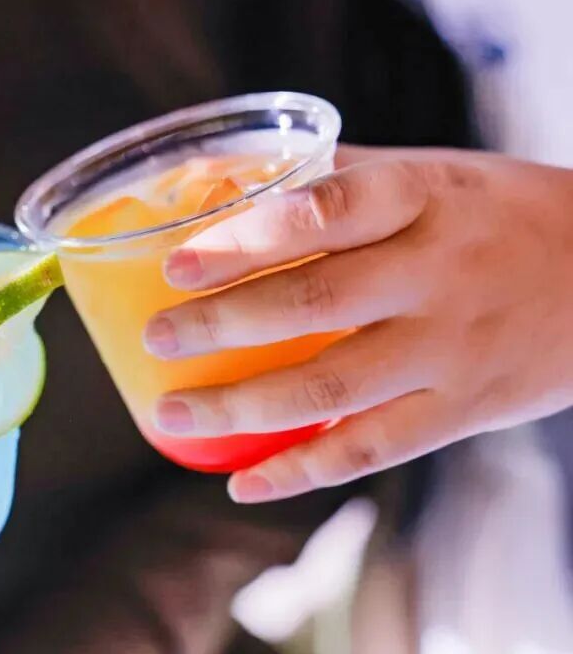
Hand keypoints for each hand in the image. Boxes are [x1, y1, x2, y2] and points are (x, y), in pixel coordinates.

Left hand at [142, 146, 572, 502]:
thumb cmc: (495, 213)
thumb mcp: (430, 173)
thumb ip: (334, 177)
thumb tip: (220, 178)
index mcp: (422, 198)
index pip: (326, 213)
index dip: (248, 238)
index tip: (178, 263)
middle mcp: (437, 273)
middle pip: (315, 304)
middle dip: (223, 325)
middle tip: (159, 337)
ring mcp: (451, 348)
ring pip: (333, 386)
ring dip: (242, 408)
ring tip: (172, 415)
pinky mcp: (464, 409)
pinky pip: (372, 449)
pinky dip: (302, 470)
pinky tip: (244, 480)